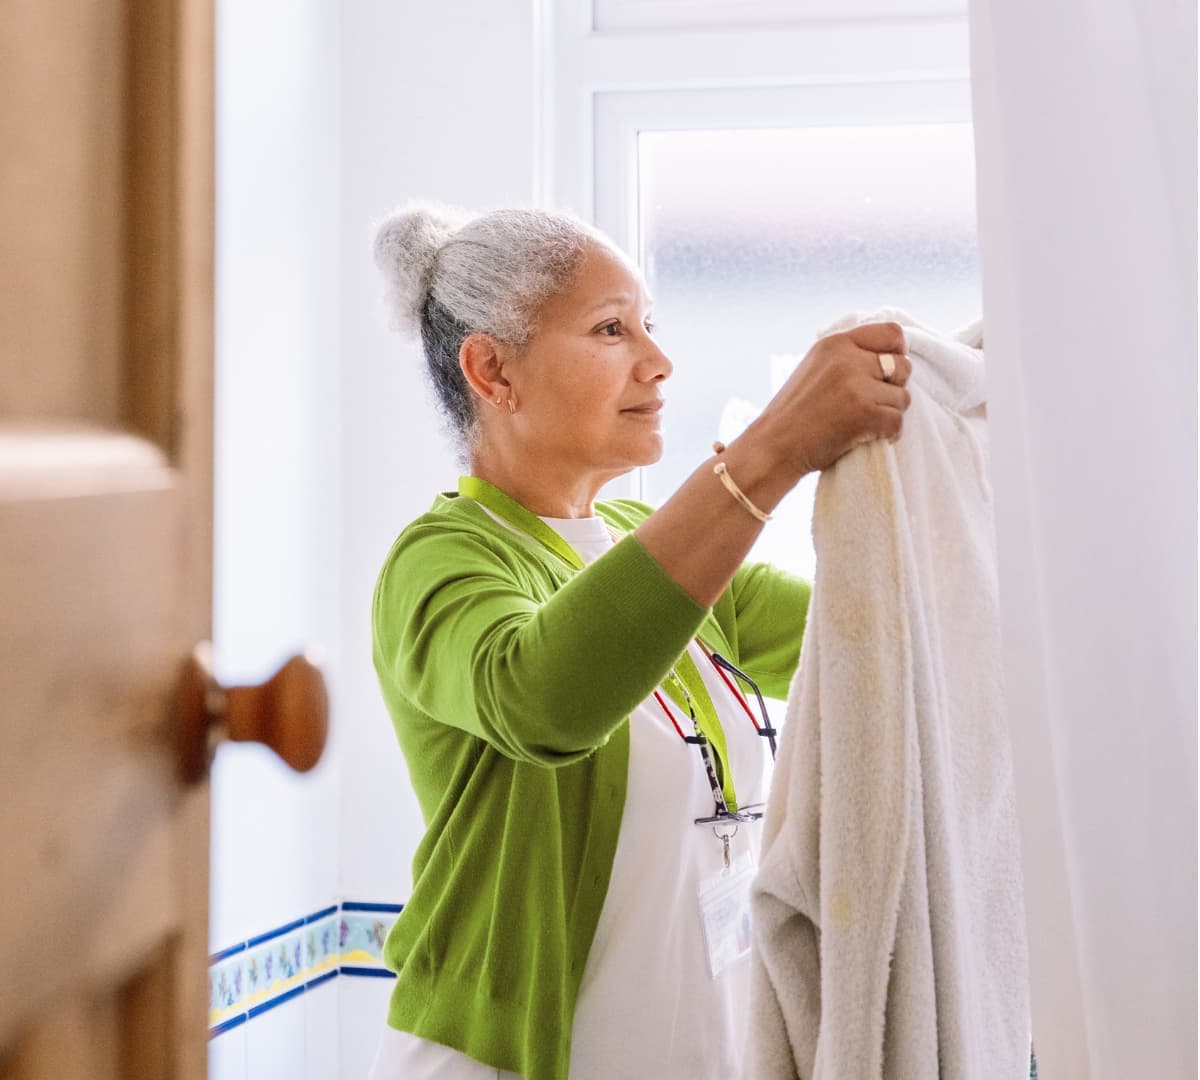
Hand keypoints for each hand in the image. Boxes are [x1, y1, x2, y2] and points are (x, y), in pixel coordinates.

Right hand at [753, 321, 912, 475]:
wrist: (774, 446)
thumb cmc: (794, 413)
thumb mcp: (815, 368)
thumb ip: (847, 357)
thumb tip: (890, 356)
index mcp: (836, 343)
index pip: (892, 333)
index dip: (898, 352)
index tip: (889, 371)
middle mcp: (848, 359)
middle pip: (903, 365)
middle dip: (895, 387)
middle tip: (874, 402)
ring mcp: (858, 387)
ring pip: (903, 397)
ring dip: (890, 413)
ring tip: (865, 422)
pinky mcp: (866, 414)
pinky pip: (897, 421)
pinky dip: (889, 434)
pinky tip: (870, 437)